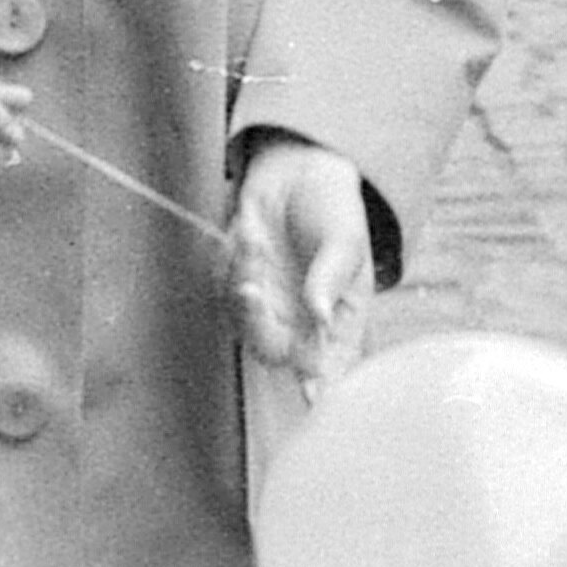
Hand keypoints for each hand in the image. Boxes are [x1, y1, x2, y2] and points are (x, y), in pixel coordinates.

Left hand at [229, 135, 375, 393]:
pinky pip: (223, 289)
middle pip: (273, 352)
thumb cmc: (334, 209)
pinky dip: (233, 262)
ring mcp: (268, 304)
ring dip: (243, 282)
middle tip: (252, 290)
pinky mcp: (240, 283)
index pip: (332, 365)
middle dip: (258, 327)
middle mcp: (300, 321)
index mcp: (339, 319)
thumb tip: (320, 316)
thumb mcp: (344, 238)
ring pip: (242, 321)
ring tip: (256, 243)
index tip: (313, 394)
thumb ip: (331, 277)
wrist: (299, 172)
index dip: (322, 385)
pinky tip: (251, 235)